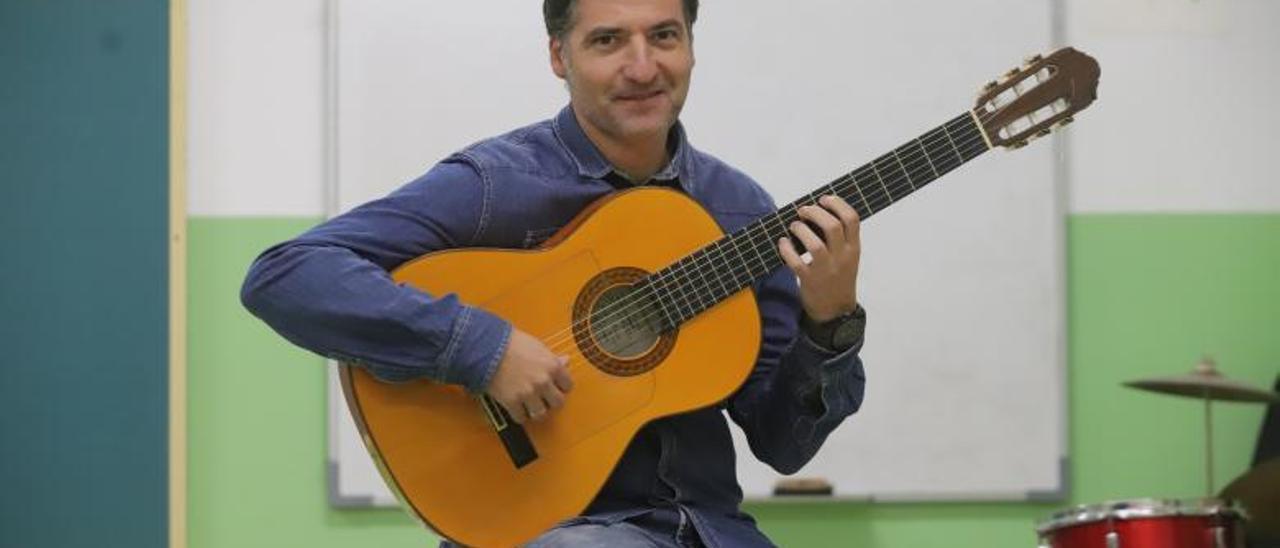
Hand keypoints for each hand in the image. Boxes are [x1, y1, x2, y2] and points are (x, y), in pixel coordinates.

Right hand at [486, 328, 573, 423]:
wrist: (487, 346)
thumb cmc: (511, 342)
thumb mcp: (537, 346)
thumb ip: (552, 357)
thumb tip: (565, 361)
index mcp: (552, 366)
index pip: (568, 385)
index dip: (560, 386)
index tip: (555, 387)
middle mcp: (543, 381)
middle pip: (558, 402)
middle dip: (551, 401)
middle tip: (543, 398)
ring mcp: (528, 393)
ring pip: (541, 414)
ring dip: (535, 410)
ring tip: (530, 405)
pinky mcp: (512, 401)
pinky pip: (521, 417)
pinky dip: (518, 414)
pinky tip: (516, 407)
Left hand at [777, 195, 860, 321]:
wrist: (835, 310)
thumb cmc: (839, 278)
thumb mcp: (848, 257)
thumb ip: (840, 237)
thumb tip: (818, 211)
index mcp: (854, 248)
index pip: (852, 219)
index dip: (837, 204)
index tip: (824, 199)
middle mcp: (842, 257)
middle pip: (833, 226)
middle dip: (815, 213)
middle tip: (803, 211)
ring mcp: (826, 270)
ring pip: (815, 245)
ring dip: (801, 230)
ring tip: (794, 226)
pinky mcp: (810, 280)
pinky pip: (796, 262)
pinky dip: (786, 250)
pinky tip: (783, 243)